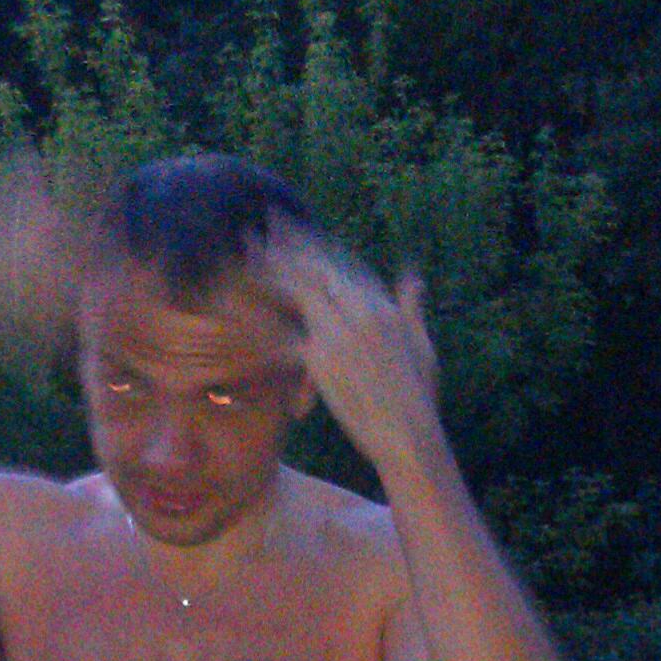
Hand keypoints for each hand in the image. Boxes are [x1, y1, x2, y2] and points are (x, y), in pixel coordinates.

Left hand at [253, 222, 441, 466]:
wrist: (409, 435)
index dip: (317, 246)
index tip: (297, 231)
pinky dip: (260, 318)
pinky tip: (237, 305)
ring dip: (272, 267)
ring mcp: (341, 332)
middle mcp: (363, 311)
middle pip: (319, 267)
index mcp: (383, 307)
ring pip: (299, 288)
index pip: (343, 266)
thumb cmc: (418, 400)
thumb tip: (413, 281)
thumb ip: (412, 310)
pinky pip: (281, 332)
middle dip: (290, 243)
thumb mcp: (423, 347)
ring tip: (248, 249)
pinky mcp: (322, 358)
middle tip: (264, 224)